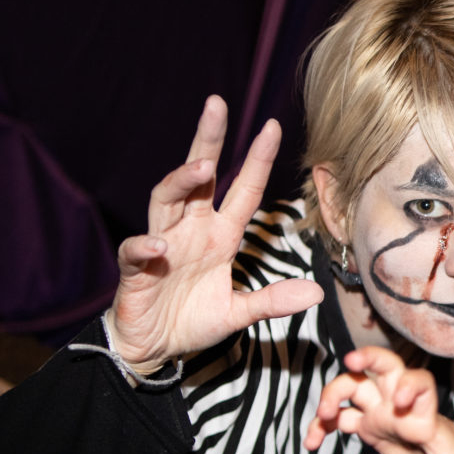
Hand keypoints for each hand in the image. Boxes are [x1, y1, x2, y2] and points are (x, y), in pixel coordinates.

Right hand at [104, 96, 323, 371]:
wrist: (152, 348)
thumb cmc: (191, 321)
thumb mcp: (239, 313)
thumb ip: (273, 300)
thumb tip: (318, 292)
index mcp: (219, 235)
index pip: (243, 189)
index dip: (257, 160)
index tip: (273, 126)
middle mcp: (190, 231)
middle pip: (198, 177)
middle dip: (208, 141)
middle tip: (218, 105)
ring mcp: (161, 246)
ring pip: (166, 200)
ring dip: (182, 181)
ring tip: (203, 167)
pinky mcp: (136, 272)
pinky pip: (137, 253)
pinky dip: (146, 248)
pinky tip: (159, 248)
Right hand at [304, 345, 453, 453]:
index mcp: (424, 410)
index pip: (420, 382)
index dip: (410, 384)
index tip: (401, 400)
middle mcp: (400, 402)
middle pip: (384, 365)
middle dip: (368, 356)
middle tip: (351, 361)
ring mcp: (380, 409)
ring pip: (353, 385)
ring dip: (333, 395)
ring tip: (324, 418)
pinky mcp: (366, 423)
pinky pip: (338, 417)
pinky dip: (322, 426)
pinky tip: (312, 444)